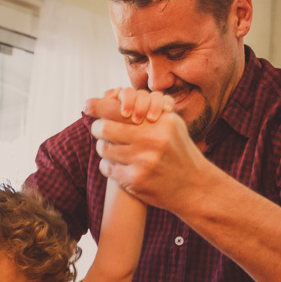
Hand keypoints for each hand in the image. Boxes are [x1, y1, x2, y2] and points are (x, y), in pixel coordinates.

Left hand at [85, 89, 207, 210]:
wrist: (194, 186)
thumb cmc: (179, 152)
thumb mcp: (172, 125)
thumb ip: (149, 110)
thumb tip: (114, 95)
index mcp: (158, 123)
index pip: (118, 109)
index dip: (97, 106)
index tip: (86, 106)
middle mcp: (151, 141)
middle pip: (105, 128)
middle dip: (97, 128)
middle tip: (97, 129)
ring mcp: (143, 162)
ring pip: (104, 149)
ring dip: (103, 148)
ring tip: (109, 147)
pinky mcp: (136, 181)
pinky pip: (107, 168)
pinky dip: (107, 165)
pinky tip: (115, 164)